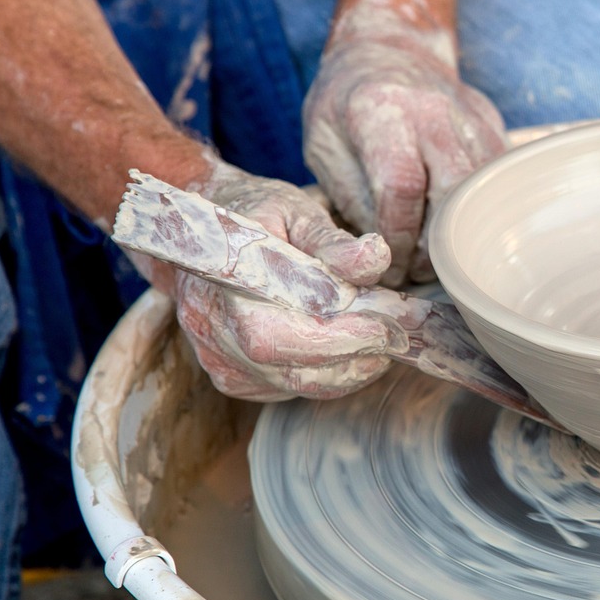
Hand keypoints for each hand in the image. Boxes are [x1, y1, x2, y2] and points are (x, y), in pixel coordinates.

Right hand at [169, 158, 402, 400]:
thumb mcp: (295, 211)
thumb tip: (375, 258)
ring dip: (347, 370)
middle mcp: (210, 325)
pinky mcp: (230, 376)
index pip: (278, 331)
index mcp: (221, 280)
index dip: (336, 337)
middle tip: (396, 337)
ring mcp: (216, 356)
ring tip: (381, 342)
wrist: (204, 230)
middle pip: (287, 366)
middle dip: (352, 357)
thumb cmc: (256, 215)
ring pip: (293, 384)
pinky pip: (286, 389)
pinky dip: (326, 375)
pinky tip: (347, 350)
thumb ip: (333, 240)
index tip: (384, 326)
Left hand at [303, 0, 506, 286]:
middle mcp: (434, 111)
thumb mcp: (322, 146)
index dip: (399, 238)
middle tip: (417, 269)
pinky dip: (477, 212)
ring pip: (483, 192)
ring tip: (434, 254)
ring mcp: (471, 118)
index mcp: (382, 110)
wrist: (387, 48)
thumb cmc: (346, 103)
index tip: (388, 264)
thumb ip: (350, 197)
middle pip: (455, 193)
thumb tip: (382, 252)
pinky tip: (451, 224)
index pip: (402, 187)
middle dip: (437, 246)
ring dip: (462, 234)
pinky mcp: (493, 127)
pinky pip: (494, 182)